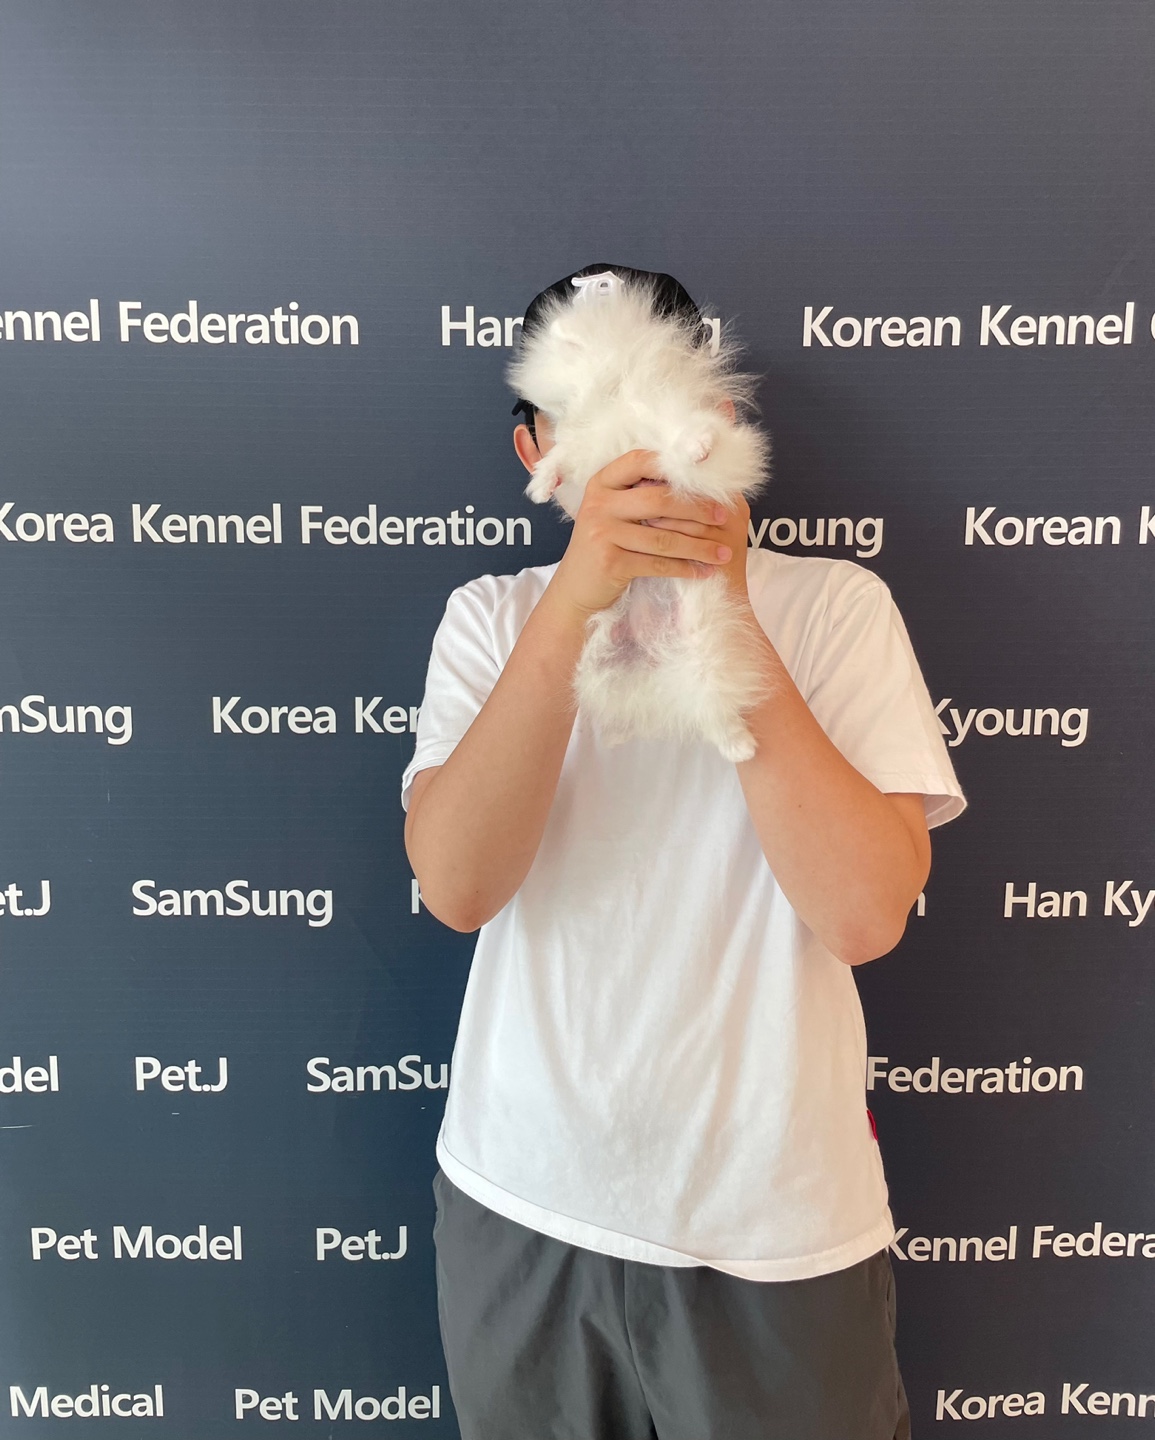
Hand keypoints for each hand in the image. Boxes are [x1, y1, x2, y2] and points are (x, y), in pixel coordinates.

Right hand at [545, 450, 735, 618]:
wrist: (576, 591)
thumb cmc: (606, 548)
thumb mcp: (614, 514)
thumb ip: (640, 495)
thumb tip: (693, 483)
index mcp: (602, 483)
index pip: (640, 461)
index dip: (675, 467)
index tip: (707, 480)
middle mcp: (599, 504)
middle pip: (659, 500)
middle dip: (698, 510)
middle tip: (724, 518)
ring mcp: (602, 533)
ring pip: (663, 537)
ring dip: (699, 546)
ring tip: (724, 553)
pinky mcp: (610, 562)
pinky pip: (658, 563)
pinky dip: (685, 569)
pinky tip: (704, 571)